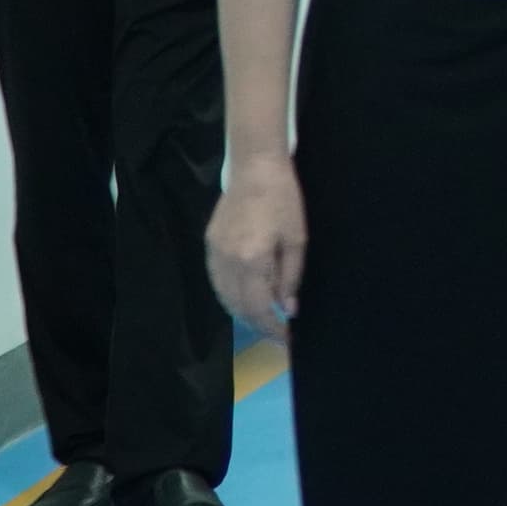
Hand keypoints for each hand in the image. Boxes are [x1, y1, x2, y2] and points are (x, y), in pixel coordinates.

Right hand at [207, 157, 307, 334]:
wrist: (255, 167)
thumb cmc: (284, 200)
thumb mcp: (297, 239)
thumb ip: (291, 277)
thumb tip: (289, 308)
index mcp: (252, 260)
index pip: (259, 308)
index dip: (273, 328)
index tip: (288, 338)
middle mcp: (228, 262)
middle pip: (239, 308)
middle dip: (259, 325)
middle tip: (278, 332)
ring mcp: (214, 254)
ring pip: (224, 298)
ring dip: (243, 313)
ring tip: (264, 319)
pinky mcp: (209, 245)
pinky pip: (217, 282)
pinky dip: (230, 296)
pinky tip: (244, 298)